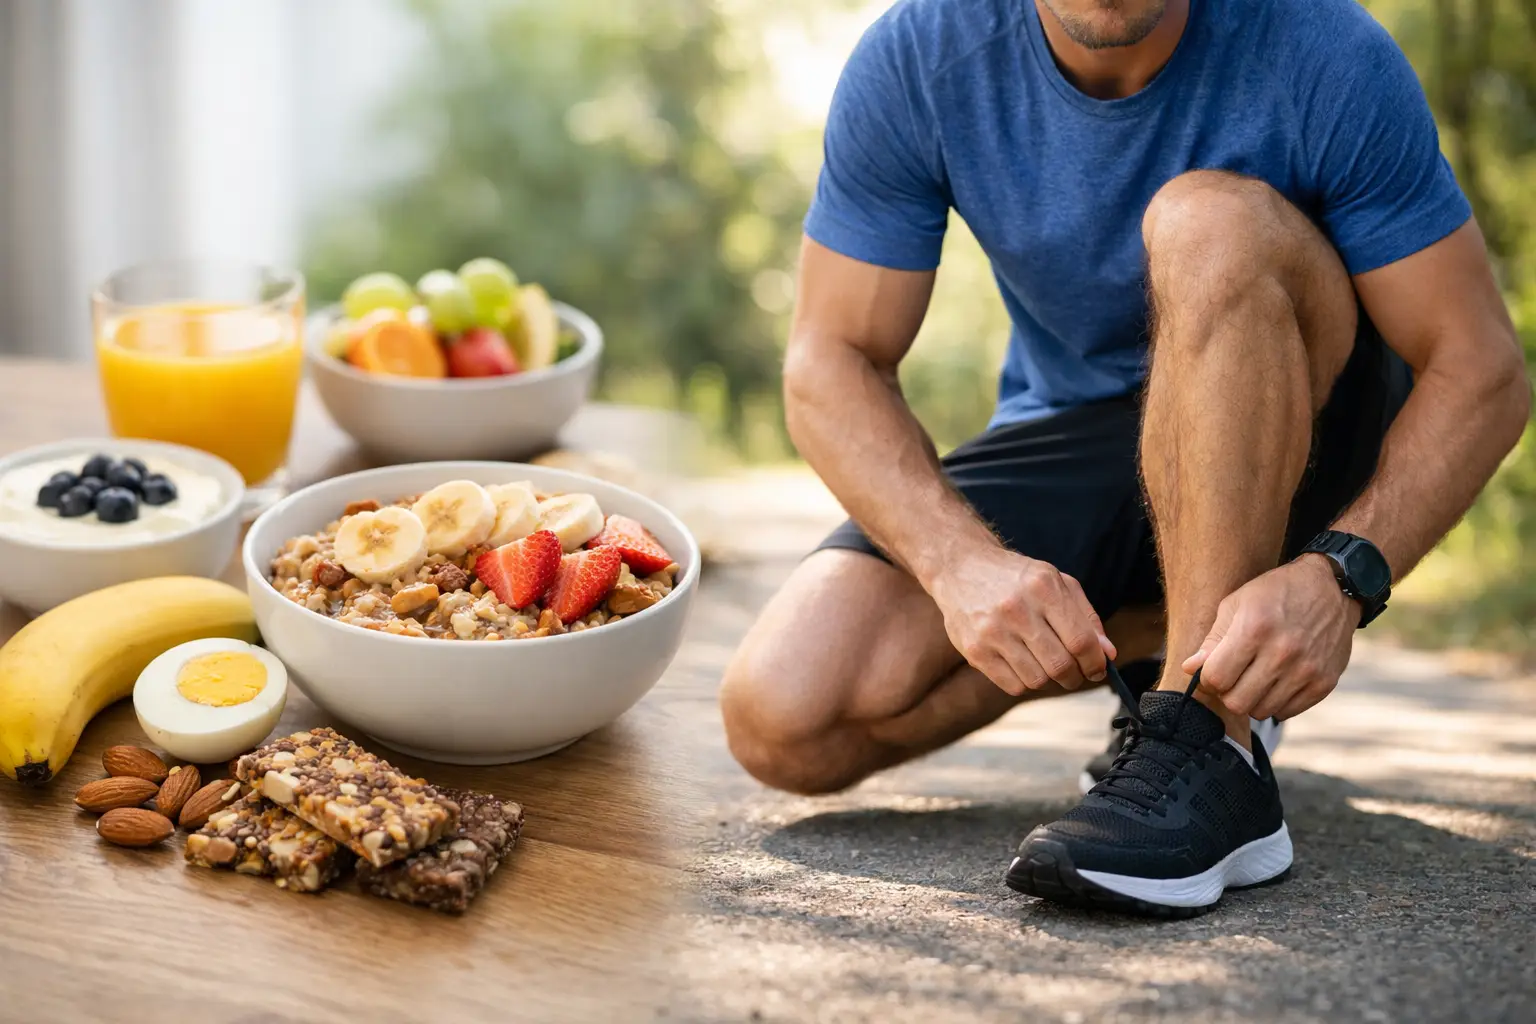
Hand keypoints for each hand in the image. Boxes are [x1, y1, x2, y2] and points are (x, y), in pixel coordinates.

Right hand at [930, 547, 1116, 696]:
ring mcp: (992, 631)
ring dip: (1049, 679)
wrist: (962, 567)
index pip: (1080, 641)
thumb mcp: (1056, 582)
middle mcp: (1016, 609)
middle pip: (1060, 665)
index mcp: (1043, 588)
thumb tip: (1107, 654)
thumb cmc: (1016, 578)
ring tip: (1045, 664)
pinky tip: (1023, 664)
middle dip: (1075, 676)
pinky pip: (1012, 685)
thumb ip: (1086, 617)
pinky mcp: (974, 650)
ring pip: (1038, 680)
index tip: (1098, 669)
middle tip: (1075, 674)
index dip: (1095, 662)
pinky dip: (1025, 682)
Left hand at [1182, 555, 1357, 720]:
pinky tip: (1277, 680)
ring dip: (1252, 698)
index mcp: (1254, 629)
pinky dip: (1276, 702)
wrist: (1332, 587)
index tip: (1212, 670)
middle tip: (1233, 676)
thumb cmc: (1276, 592)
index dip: (1207, 678)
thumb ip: (1213, 640)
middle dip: (1227, 692)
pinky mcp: (1324, 683)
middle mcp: (1282, 653)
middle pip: (1236, 702)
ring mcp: (1306, 670)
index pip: (1216, 678)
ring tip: (1256, 676)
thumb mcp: (1236, 604)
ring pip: (1261, 711)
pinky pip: (1286, 712)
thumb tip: (1190, 669)